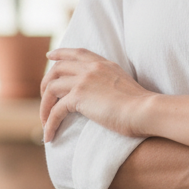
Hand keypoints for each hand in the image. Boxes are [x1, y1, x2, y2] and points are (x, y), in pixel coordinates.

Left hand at [40, 48, 154, 142]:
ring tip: (45, 121)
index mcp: (104, 64)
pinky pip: (56, 110)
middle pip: (58, 68)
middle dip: (46, 82)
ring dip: (44, 106)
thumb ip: (110, 82)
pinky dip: (50, 123)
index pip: (77, 52)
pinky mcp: (79, 96)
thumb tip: (101, 94)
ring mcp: (84, 80)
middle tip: (45, 98)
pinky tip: (49, 136)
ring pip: (51, 88)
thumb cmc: (140, 105)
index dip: (61, 53)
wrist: (144, 110)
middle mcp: (92, 68)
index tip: (49, 56)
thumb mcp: (124, 84)